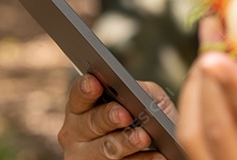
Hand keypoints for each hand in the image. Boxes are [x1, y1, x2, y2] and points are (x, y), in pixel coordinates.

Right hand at [58, 74, 177, 158]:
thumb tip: (139, 91)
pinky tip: (158, 155)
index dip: (86, 88)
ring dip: (126, 142)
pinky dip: (143, 159)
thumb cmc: (146, 118)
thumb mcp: (146, 98)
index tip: (96, 83)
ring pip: (105, 149)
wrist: (159, 146)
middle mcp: (77, 132)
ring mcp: (87, 156)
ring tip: (144, 137)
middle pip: (91, 122)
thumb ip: (141, 90)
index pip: (79, 95)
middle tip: (126, 115)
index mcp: (82, 108)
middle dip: (108, 117)